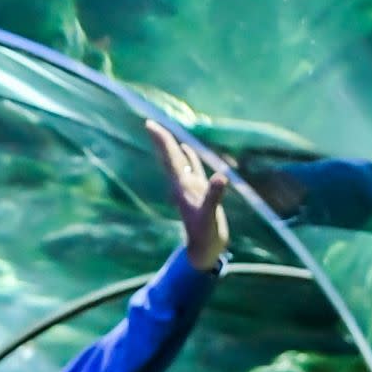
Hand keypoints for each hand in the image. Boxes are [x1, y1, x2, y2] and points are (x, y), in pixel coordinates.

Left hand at [149, 118, 228, 271]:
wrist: (204, 248)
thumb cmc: (205, 234)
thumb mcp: (210, 215)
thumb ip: (214, 196)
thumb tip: (221, 177)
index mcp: (182, 186)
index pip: (170, 158)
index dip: (162, 140)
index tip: (150, 125)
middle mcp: (183, 183)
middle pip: (170, 157)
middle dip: (161, 139)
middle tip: (150, 123)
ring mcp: (190, 186)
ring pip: (179, 160)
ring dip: (171, 146)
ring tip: (164, 130)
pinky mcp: (199, 190)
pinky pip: (192, 167)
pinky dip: (188, 156)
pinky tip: (186, 147)